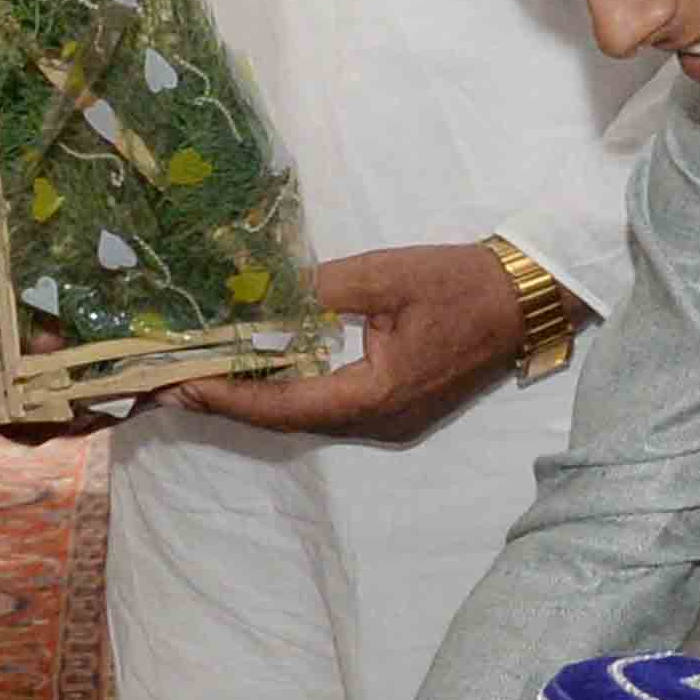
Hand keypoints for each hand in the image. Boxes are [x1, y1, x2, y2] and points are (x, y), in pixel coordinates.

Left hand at [173, 245, 532, 441]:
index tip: (179, 384)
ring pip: (307, 416)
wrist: (526, 298)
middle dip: (230, 401)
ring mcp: (390, 420)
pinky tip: (260, 370)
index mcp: (375, 396)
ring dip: (256, 397)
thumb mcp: (385, 276)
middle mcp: (378, 422)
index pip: (283, 405)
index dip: (228, 396)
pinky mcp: (397, 407)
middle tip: (172, 382)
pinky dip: (289, 391)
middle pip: (288, 420)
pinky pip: (329, 406)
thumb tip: (259, 295)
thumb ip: (319, 288)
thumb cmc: (461, 284)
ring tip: (203, 375)